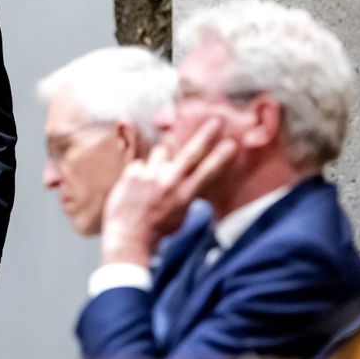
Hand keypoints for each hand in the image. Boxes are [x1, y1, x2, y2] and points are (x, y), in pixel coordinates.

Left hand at [100, 118, 236, 265]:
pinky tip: (136, 186)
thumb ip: (185, 195)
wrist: (128, 236)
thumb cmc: (156, 231)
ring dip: (161, 159)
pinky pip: (140, 163)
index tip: (231, 144)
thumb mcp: (180, 216)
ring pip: (161, 151)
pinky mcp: (132, 172)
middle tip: (215, 122)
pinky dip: (140, 172)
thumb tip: (190, 183)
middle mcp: (169, 182)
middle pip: (190, 153)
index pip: (207, 172)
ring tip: (154, 176)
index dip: (220, 157)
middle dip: (205, 136)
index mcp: (184, 195)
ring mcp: (150, 175)